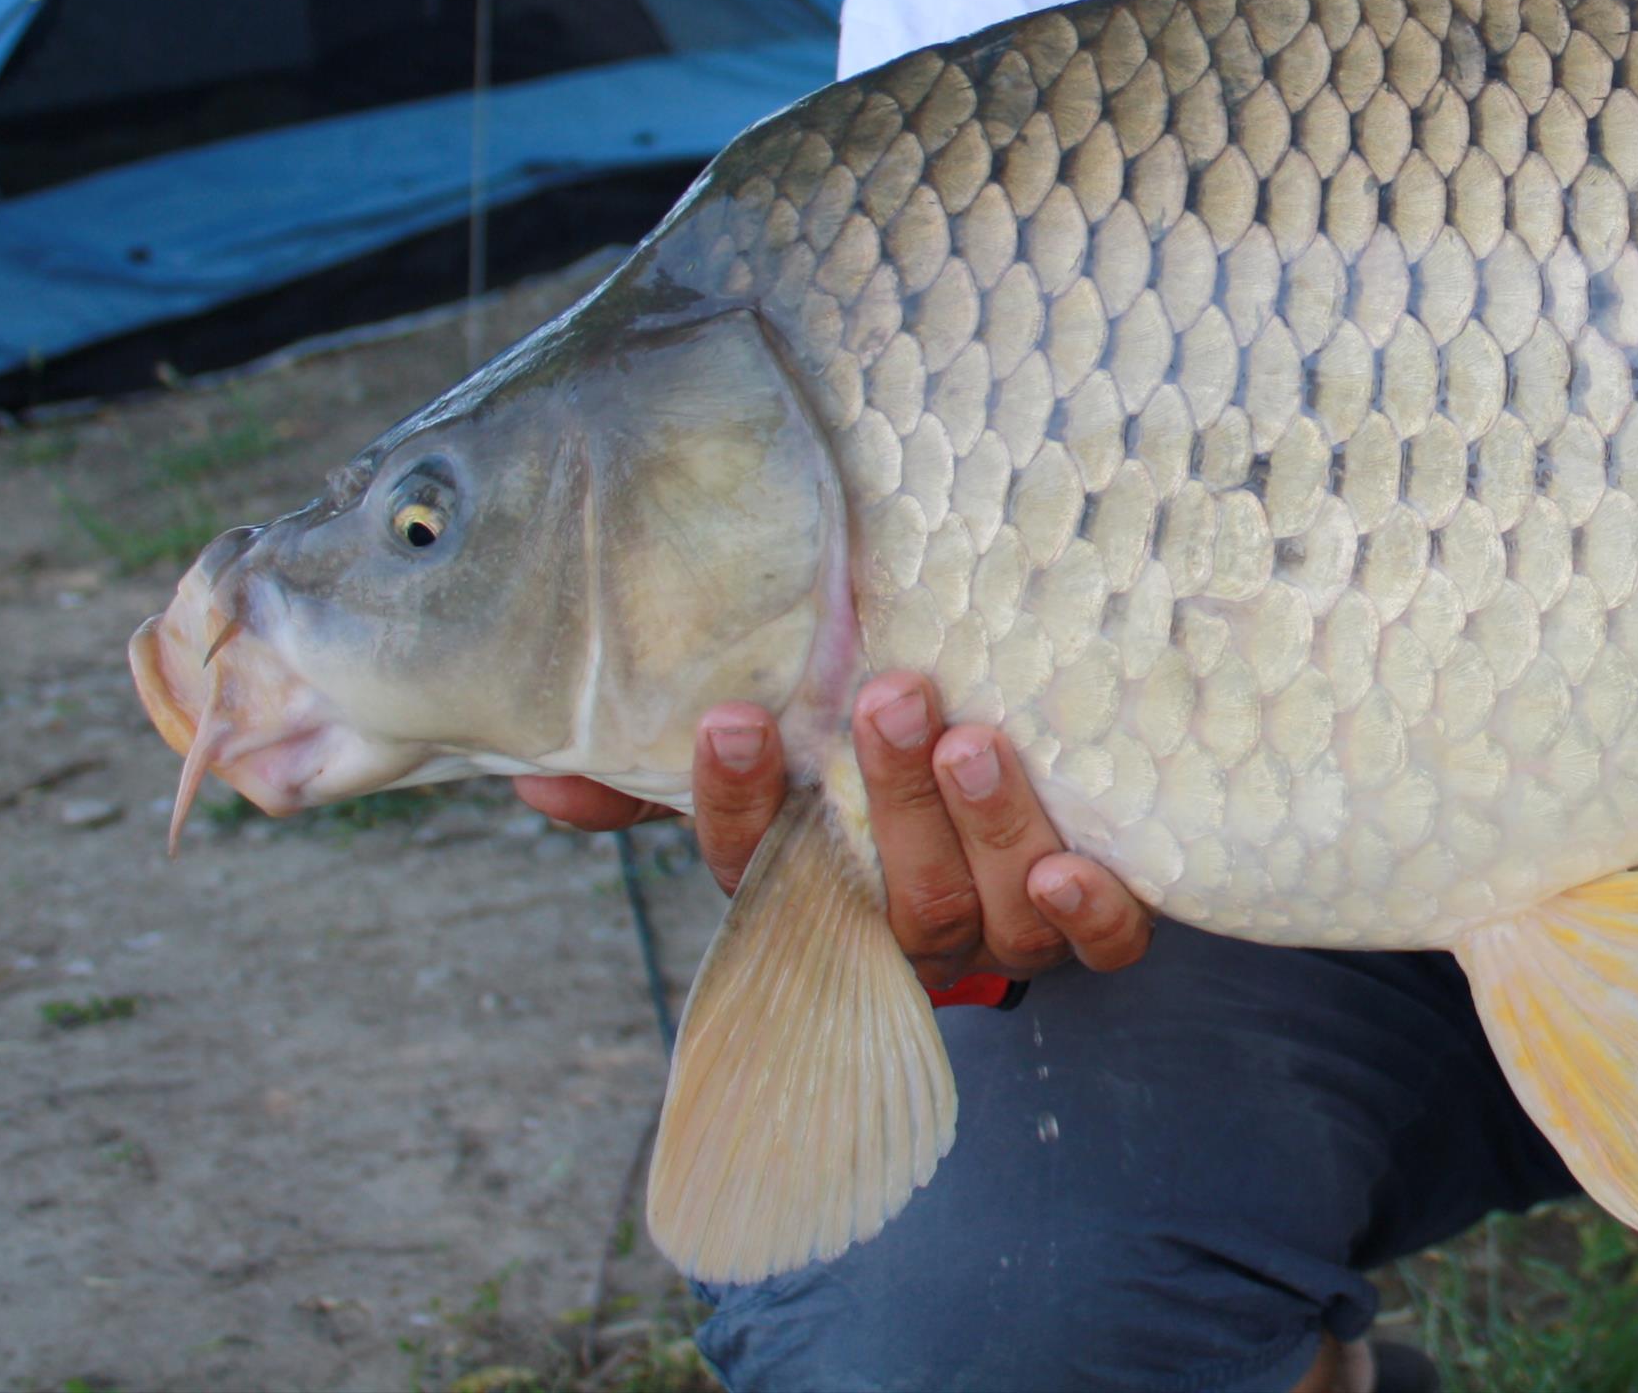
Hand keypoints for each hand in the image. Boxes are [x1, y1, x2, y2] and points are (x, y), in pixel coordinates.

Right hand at [509, 674, 1150, 986]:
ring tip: (973, 742)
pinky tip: (1074, 862)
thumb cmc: (859, 782)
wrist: (996, 820)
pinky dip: (1091, 909)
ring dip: (985, 827)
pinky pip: (1103, 942)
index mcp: (818, 887)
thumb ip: (653, 769)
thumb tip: (533, 772)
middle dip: (891, 795)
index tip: (735, 720)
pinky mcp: (1091, 919)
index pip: (760, 864)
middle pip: (896, 889)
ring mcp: (1003, 926)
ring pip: (990, 908)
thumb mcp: (768, 764)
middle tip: (891, 696)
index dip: (741, 802)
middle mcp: (908, 920)